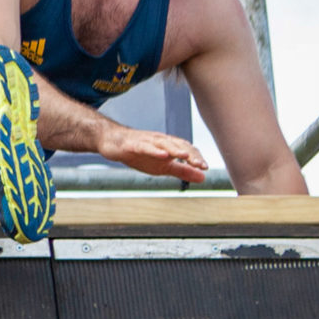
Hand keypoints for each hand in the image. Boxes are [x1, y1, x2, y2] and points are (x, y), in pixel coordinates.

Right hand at [94, 123, 209, 182]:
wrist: (113, 142)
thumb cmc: (139, 153)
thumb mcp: (163, 166)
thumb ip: (182, 170)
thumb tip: (203, 177)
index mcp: (170, 146)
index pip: (187, 149)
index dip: (196, 158)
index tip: (205, 168)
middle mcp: (161, 141)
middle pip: (179, 145)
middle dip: (190, 155)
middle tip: (199, 165)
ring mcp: (147, 141)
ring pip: (164, 144)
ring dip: (175, 150)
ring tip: (185, 156)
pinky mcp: (133, 144)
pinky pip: (145, 147)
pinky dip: (154, 150)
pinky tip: (162, 155)